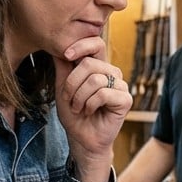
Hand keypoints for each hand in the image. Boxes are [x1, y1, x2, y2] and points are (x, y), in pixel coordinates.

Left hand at [53, 36, 131, 181]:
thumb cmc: (73, 113)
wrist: (81, 138)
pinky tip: (89, 112)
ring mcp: (120, 86)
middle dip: (72, 83)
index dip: (81, 45)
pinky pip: (103, 93)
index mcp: (98, 66)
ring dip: (79, 97)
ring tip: (78, 108)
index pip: (96, 43)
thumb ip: (63, 66)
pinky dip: (90, 104)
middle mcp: (112, 73)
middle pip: (89, 63)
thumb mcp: (62, 86)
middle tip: (70, 99)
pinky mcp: (125, 100)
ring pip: (95, 79)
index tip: (65, 56)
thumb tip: (56, 44)